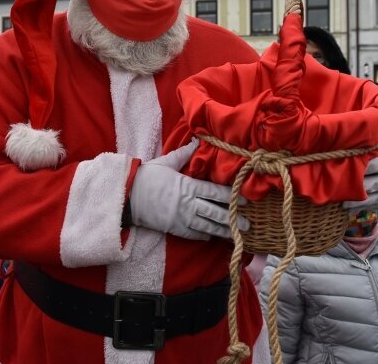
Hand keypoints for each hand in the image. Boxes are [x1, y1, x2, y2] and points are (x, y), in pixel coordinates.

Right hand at [129, 138, 249, 239]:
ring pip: (208, 227)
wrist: (128, 197)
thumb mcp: (166, 162)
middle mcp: (188, 204)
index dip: (231, 197)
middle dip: (233, 219)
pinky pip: (194, 234)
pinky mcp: (175, 229)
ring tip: (238, 236)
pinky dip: (205, 235)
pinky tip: (214, 236)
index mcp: (188, 186)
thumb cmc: (147, 178)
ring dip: (224, 231)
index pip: (215, 192)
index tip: (245, 201)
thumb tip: (196, 141)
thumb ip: (184, 154)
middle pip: (216, 213)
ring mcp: (182, 218)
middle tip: (249, 224)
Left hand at [343, 124, 377, 211]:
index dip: (360, 167)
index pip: (376, 165)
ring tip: (339, 202)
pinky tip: (346, 208)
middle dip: (356, 186)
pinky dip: (360, 207)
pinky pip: (374, 206)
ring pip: (373, 199)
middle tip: (337, 187)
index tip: (342, 166)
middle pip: (374, 184)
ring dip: (356, 201)